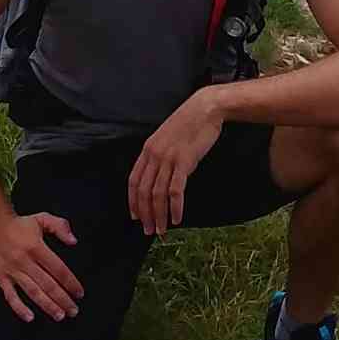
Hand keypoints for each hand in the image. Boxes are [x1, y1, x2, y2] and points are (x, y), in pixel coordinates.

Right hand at [0, 209, 82, 323]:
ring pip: (32, 292)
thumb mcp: (42, 218)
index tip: (79, 293)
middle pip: (48, 284)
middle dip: (62, 299)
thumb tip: (74, 241)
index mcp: (36, 247)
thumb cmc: (20, 224)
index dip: (70, 282)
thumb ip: (60, 226)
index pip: (58, 269)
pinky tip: (30, 317)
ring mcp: (12, 271)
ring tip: (59, 315)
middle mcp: (25, 261)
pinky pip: (10, 296)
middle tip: (73, 311)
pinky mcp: (1, 277)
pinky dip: (20, 308)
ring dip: (47, 306)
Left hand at [127, 90, 222, 236]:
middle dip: (145, 215)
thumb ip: (159, 154)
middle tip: (149, 231)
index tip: (136, 217)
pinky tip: (177, 218)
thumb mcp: (166, 137)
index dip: (133, 202)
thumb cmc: (188, 123)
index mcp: (147, 149)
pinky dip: (175, 207)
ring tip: (162, 230)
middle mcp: (154, 155)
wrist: (205, 108)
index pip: (133, 181)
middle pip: (143, 191)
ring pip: (158, 194)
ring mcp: (169, 158)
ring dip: (159, 216)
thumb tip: (157, 176)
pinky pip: (176, 190)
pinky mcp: (184, 161)